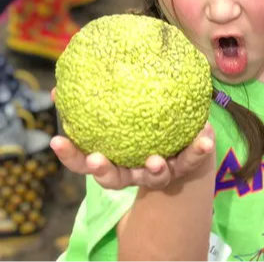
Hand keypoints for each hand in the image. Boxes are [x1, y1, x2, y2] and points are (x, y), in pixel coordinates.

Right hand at [49, 88, 213, 190]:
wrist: (183, 142)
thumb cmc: (144, 124)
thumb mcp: (121, 112)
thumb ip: (98, 100)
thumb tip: (59, 86)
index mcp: (114, 159)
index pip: (84, 161)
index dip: (70, 154)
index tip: (57, 140)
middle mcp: (133, 171)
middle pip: (113, 178)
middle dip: (103, 171)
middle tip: (97, 159)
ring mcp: (159, 172)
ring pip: (153, 177)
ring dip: (153, 170)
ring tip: (155, 160)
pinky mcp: (185, 165)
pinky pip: (192, 159)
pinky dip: (198, 149)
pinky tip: (206, 138)